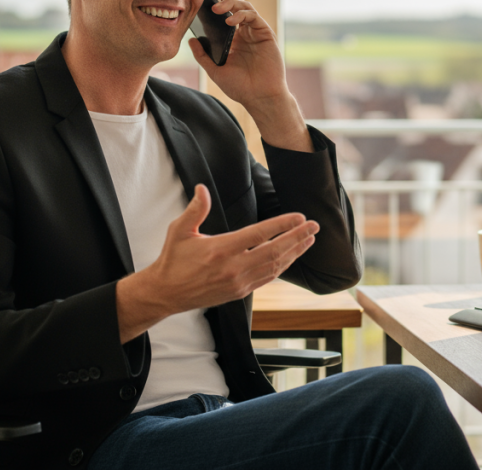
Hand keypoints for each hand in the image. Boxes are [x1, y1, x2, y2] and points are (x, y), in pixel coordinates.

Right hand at [115, 184, 317, 342]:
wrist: (166, 293)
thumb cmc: (173, 260)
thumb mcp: (179, 230)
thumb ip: (195, 209)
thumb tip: (202, 188)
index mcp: (221, 249)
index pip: (259, 234)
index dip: (283, 225)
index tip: (300, 217)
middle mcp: (234, 267)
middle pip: (275, 251)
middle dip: (298, 237)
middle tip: (315, 226)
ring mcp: (239, 282)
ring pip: (275, 266)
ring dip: (295, 252)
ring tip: (309, 239)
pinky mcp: (240, 292)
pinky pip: (268, 278)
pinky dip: (283, 266)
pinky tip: (291, 257)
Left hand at [188, 0, 312, 151]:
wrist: (260, 98)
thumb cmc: (240, 87)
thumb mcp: (215, 70)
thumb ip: (203, 56)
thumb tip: (191, 40)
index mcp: (234, 38)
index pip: (223, 13)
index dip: (214, 1)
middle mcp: (245, 31)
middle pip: (234, 4)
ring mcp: (256, 31)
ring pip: (244, 6)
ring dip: (230, 3)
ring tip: (216, 8)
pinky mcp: (266, 33)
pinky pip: (253, 17)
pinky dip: (241, 15)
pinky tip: (230, 21)